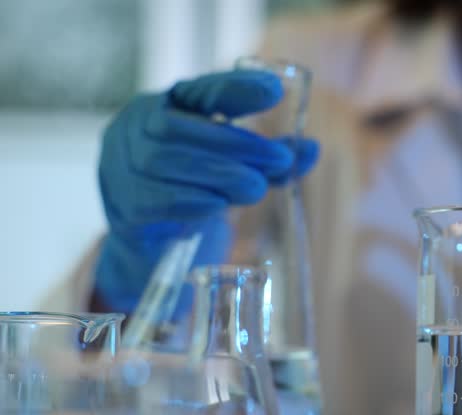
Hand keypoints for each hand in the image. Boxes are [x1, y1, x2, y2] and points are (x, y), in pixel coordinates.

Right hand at [94, 70, 318, 310]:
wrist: (152, 246)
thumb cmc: (195, 192)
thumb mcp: (234, 169)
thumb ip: (268, 158)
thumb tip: (312, 149)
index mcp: (162, 106)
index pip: (198, 90)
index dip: (235, 89)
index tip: (274, 91)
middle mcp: (132, 130)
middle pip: (178, 127)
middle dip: (235, 143)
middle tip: (280, 159)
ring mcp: (118, 168)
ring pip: (164, 161)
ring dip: (219, 173)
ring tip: (257, 187)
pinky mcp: (122, 208)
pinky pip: (153, 199)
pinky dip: (191, 200)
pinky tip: (218, 205)